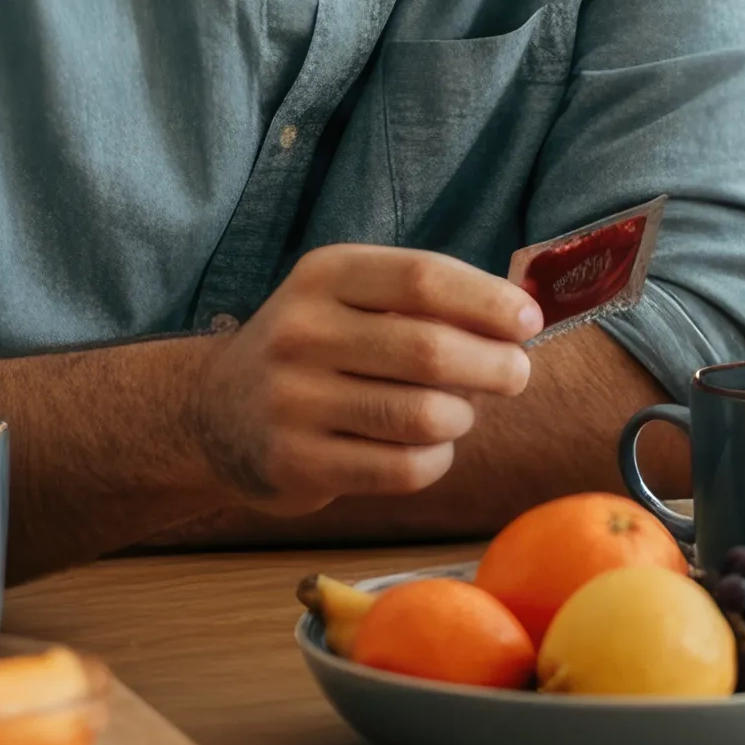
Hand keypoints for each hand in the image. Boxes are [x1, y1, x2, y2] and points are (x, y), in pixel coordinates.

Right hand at [187, 245, 539, 515]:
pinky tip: (427, 448)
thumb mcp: (350, 299)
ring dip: (462, 417)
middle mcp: (301, 332)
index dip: (489, 301)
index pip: (423, 277)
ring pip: (422, 416)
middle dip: (495, 365)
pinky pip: (401, 468)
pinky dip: (434, 460)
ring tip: (459, 412)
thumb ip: (426, 300)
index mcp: (325, 276)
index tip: (529, 320)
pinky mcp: (295, 462)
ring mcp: (292, 401)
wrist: (215, 414)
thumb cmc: (317, 349)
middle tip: (515, 374)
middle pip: (429, 349)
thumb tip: (523, 317)